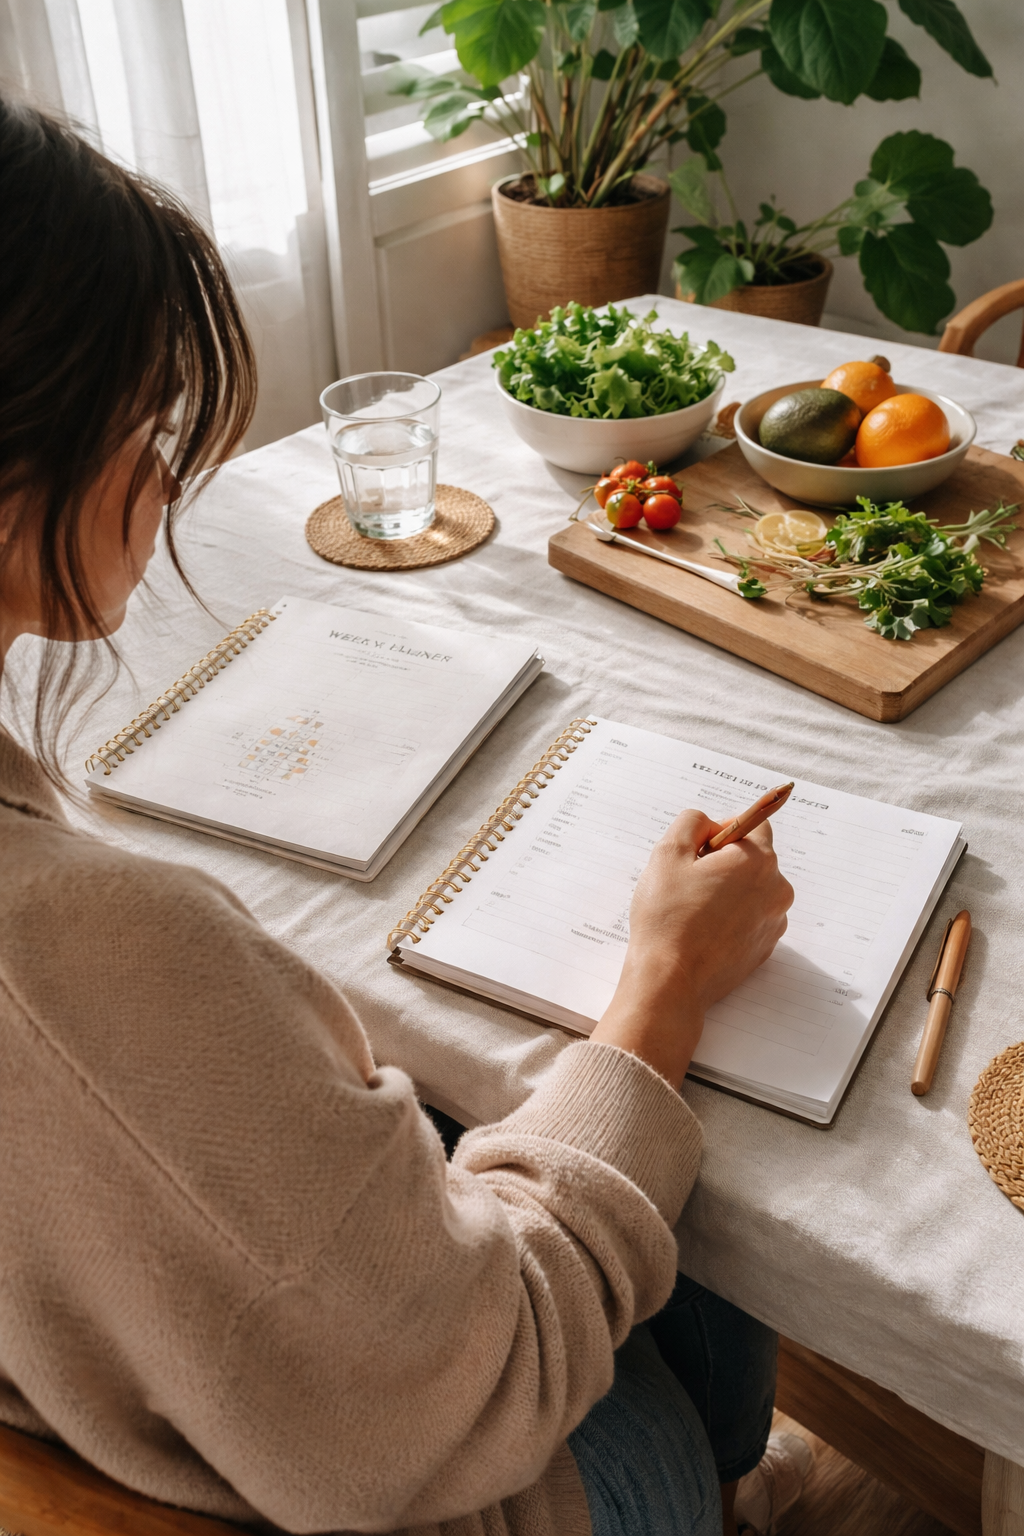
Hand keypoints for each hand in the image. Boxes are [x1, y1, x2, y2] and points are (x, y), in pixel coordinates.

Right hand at [590, 809, 792, 1087]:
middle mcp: (776, 889)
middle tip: (689, 881)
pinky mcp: (764, 947)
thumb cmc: (667, 918)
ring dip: (728, 890)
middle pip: (754, 857)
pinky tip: (703, 930)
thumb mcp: (667, 853)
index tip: (698, 850)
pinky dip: (731, 917)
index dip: (722, 830)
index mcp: (757, 861)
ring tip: (693, 909)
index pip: (754, 823)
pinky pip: (750, 917)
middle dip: (725, 861)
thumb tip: (709, 824)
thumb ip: (691, 822)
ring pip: (752, 889)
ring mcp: (774, 921)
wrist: (671, 981)